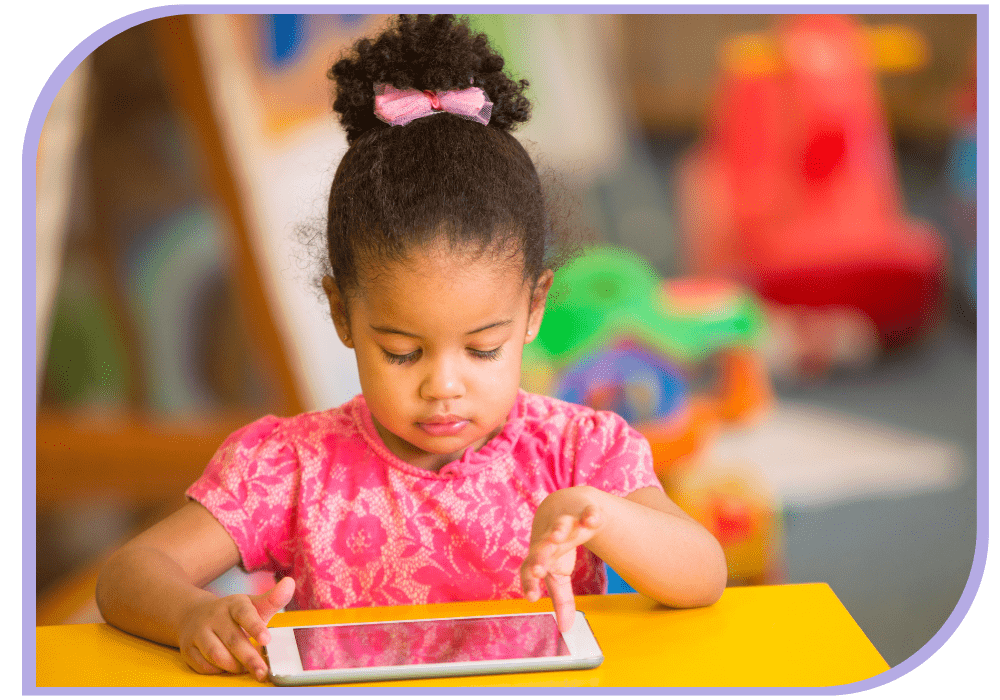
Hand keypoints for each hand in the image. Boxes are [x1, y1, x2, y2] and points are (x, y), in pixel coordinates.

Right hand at [177, 576, 294, 680]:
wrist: (194, 614)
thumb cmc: (232, 613)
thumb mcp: (252, 604)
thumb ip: (273, 599)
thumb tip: (290, 583)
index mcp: (234, 604)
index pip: (244, 614)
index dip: (255, 626)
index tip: (266, 640)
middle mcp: (215, 616)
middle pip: (233, 640)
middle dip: (249, 658)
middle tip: (262, 671)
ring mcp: (199, 633)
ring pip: (216, 654)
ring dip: (233, 666)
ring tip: (245, 669)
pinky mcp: (187, 649)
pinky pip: (203, 665)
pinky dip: (217, 670)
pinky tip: (227, 668)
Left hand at [520, 487, 604, 632]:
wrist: (564, 505)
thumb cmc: (558, 546)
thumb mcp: (559, 572)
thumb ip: (561, 599)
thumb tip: (566, 629)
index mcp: (540, 555)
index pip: (528, 569)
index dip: (529, 583)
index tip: (532, 598)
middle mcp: (549, 538)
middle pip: (541, 547)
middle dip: (540, 558)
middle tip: (538, 570)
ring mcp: (566, 522)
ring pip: (560, 525)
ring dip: (558, 530)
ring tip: (557, 536)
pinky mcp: (583, 511)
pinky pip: (587, 512)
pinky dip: (590, 515)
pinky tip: (592, 521)